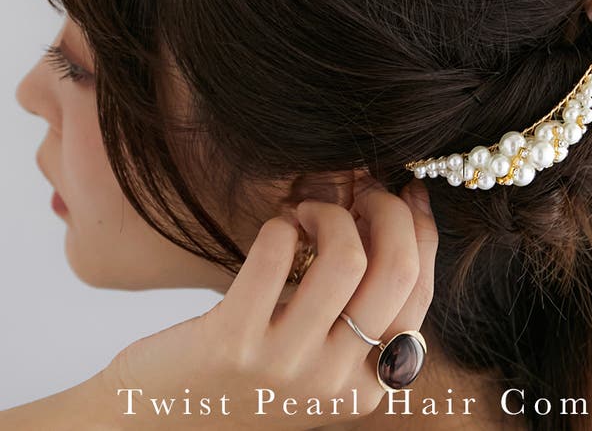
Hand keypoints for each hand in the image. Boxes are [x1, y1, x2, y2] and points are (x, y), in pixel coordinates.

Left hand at [95, 177, 436, 429]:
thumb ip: (358, 313)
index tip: (408, 191)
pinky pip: (278, 252)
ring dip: (330, 214)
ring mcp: (286, 364)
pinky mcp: (233, 341)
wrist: (163, 424)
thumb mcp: (316, 361)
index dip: (421, 228)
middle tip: (362, 191)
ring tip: (306, 213)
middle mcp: (335, 381)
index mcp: (366, 385)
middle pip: (398, 270)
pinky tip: (274, 230)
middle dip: (388, 210)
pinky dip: (281, 225)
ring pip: (347, 258)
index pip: (420, 290)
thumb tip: (400, 222)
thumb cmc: (244, 379)